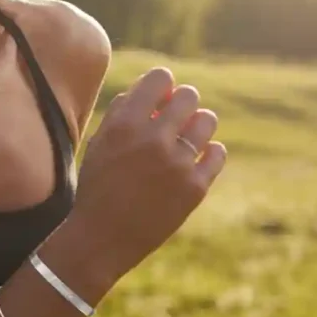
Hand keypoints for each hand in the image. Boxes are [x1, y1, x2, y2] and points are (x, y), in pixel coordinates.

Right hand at [70, 67, 225, 279]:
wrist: (102, 238)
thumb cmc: (99, 186)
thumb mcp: (100, 142)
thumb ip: (125, 109)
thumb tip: (161, 88)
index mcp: (125, 124)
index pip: (161, 77)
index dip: (162, 85)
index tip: (159, 100)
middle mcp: (153, 139)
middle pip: (189, 95)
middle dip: (182, 104)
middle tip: (173, 121)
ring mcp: (178, 164)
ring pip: (207, 120)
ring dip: (197, 125)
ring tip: (185, 139)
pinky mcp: (195, 187)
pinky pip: (218, 152)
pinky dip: (208, 152)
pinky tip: (194, 159)